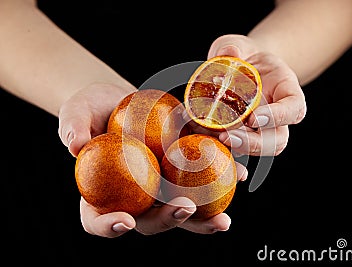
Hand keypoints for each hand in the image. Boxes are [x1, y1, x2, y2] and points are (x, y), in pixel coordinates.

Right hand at [58, 83, 246, 236]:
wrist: (119, 100)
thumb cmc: (90, 109)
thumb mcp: (75, 112)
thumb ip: (72, 127)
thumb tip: (74, 144)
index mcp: (102, 194)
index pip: (98, 220)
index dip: (109, 226)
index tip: (124, 221)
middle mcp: (134, 197)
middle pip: (150, 220)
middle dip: (170, 220)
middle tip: (185, 210)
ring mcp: (160, 186)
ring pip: (182, 207)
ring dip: (204, 217)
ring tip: (223, 219)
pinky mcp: (182, 170)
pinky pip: (202, 178)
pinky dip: (221, 178)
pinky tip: (241, 174)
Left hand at [203, 34, 306, 155]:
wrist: (240, 68)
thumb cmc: (244, 55)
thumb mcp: (239, 44)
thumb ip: (234, 46)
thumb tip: (229, 53)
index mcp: (285, 90)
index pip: (294, 108)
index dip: (278, 117)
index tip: (254, 118)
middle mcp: (278, 115)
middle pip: (279, 139)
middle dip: (255, 143)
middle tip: (229, 136)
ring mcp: (262, 129)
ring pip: (261, 150)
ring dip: (240, 149)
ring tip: (216, 139)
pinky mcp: (243, 136)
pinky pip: (239, 149)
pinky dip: (225, 150)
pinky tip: (206, 142)